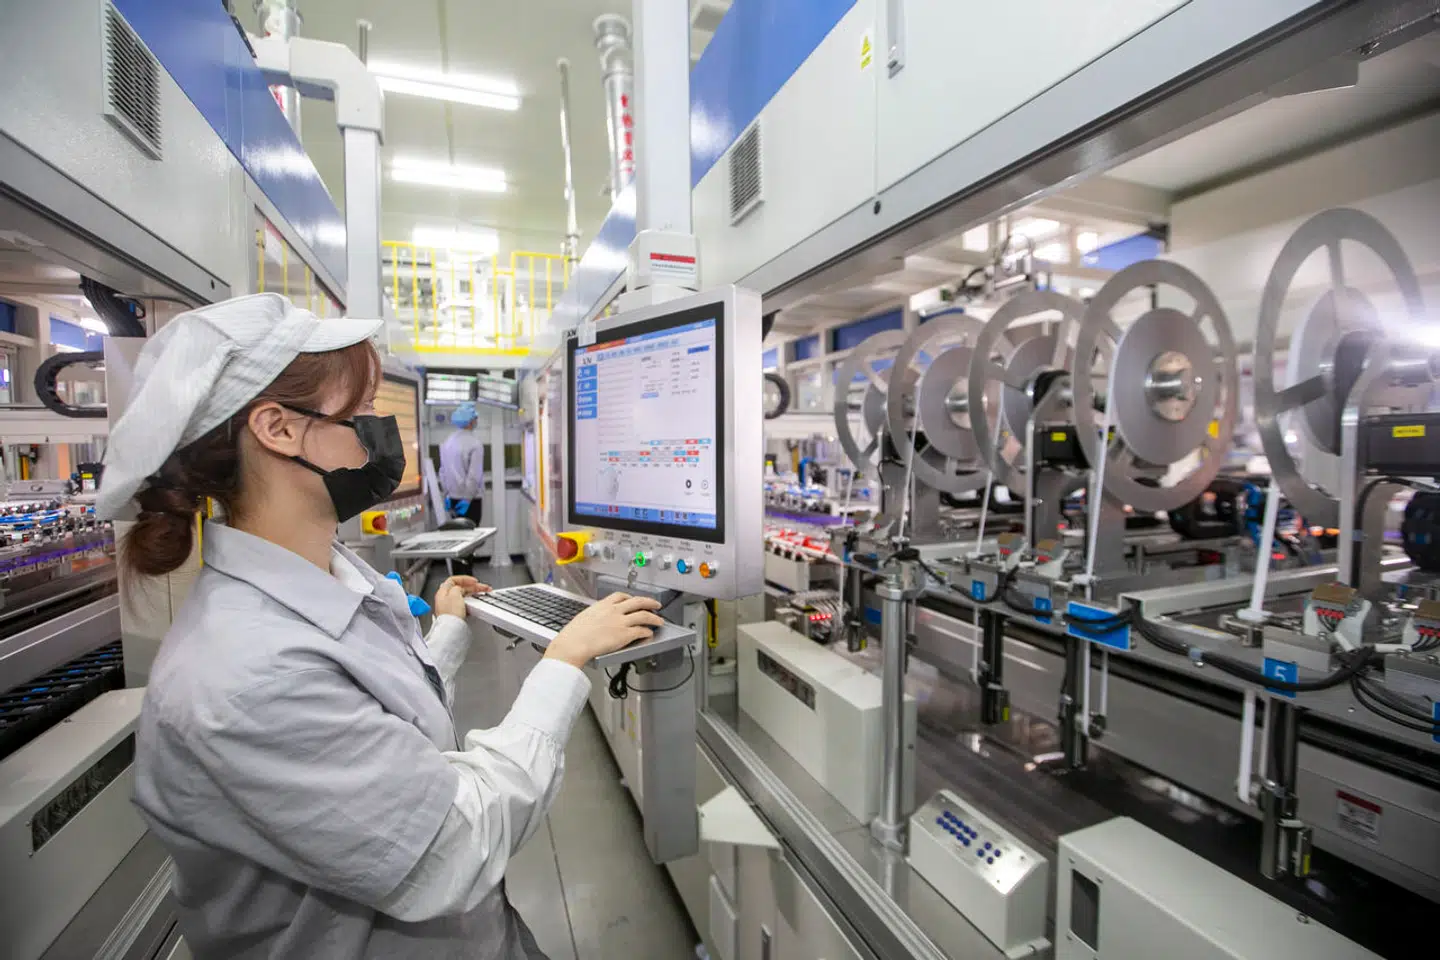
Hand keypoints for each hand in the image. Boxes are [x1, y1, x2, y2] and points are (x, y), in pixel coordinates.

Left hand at [435, 576, 488, 618]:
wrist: (451, 629)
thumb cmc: (450, 614)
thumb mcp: (455, 593)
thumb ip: (459, 587)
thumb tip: (461, 588)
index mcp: (442, 592)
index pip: (453, 580)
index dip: (465, 579)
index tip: (474, 581)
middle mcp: (445, 599)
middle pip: (460, 588)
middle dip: (472, 587)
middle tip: (482, 588)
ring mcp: (450, 607)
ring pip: (463, 596)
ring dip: (473, 595)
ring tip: (481, 595)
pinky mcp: (455, 614)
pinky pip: (464, 605)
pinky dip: (471, 603)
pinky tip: (475, 604)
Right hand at [545, 592, 663, 668]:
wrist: (574, 643)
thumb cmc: (574, 634)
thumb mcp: (584, 616)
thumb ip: (595, 615)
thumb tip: (596, 619)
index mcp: (603, 605)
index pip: (621, 595)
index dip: (631, 597)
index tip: (634, 599)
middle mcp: (614, 611)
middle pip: (638, 602)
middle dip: (650, 602)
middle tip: (656, 604)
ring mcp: (621, 622)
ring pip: (644, 615)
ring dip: (654, 618)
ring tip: (659, 621)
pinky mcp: (625, 634)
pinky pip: (641, 631)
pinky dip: (647, 631)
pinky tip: (649, 633)